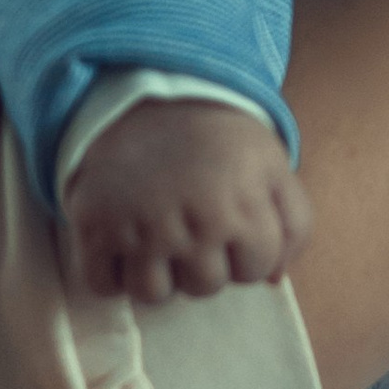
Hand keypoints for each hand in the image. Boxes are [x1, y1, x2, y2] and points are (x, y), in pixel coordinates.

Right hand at [57, 100, 309, 303]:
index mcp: (240, 206)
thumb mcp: (272, 164)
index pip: (255, 270)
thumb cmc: (217, 138)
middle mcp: (190, 223)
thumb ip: (293, 223)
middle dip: (204, 262)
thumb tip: (274, 279)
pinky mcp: (94, 226)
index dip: (247, 251)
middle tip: (193, 224)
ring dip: (158, 272)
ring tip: (159, 237)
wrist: (147, 95)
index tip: (233, 224)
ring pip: (153, 294)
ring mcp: (139, 228)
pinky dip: (112, 273)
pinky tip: (124, 242)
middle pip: (205, 286)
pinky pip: (103, 285)